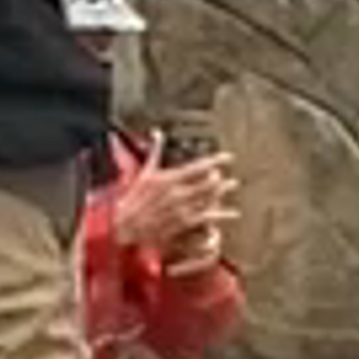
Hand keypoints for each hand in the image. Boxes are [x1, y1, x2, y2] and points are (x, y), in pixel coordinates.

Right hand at [113, 154, 232, 270]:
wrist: (126, 225)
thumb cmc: (135, 199)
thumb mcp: (144, 172)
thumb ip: (155, 151)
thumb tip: (158, 132)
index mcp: (169, 178)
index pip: (198, 167)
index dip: (216, 161)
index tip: (228, 157)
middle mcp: (177, 193)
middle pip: (207, 184)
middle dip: (222, 180)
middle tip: (233, 178)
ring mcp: (181, 210)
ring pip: (209, 200)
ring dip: (222, 193)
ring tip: (232, 187)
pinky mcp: (182, 225)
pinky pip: (207, 220)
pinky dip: (220, 215)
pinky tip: (231, 213)